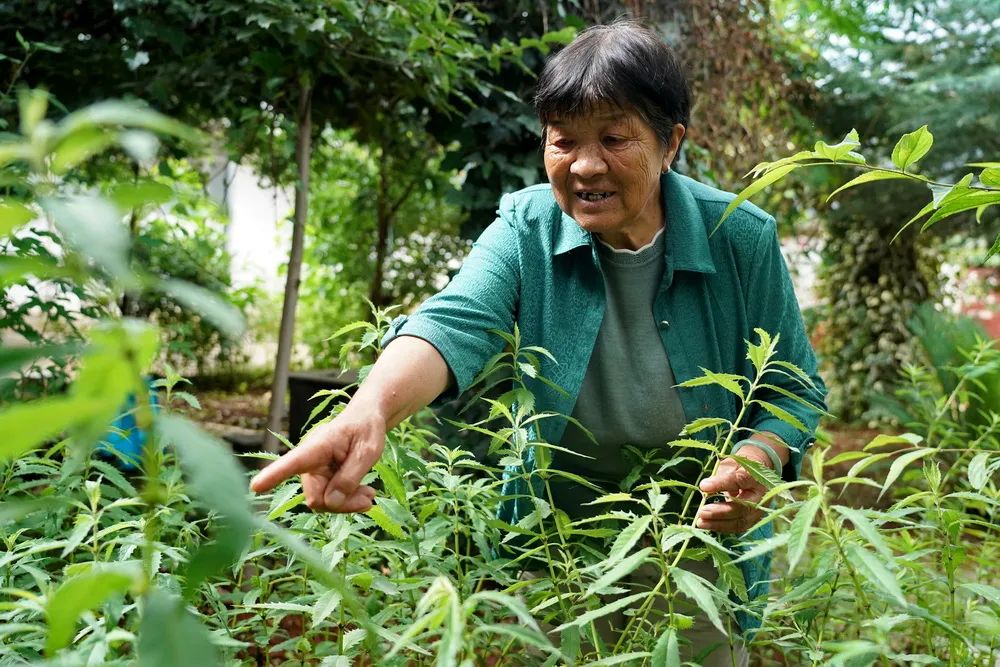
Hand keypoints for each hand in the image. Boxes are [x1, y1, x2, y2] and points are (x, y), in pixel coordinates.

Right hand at [249, 409, 385, 511]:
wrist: (367, 419)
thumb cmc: (366, 428)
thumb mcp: (367, 451)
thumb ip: (350, 477)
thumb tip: (330, 502)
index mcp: (316, 447)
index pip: (292, 463)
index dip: (274, 475)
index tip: (255, 486)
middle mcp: (309, 461)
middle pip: (317, 497)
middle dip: (342, 504)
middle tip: (369, 499)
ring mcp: (315, 471)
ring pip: (324, 502)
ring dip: (347, 503)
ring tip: (370, 495)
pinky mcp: (322, 479)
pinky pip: (330, 499)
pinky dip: (347, 501)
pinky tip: (364, 495)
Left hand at [695, 446, 772, 533]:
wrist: (757, 473)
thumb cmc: (740, 467)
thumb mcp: (730, 465)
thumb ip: (719, 476)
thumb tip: (705, 488)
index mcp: (755, 476)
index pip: (738, 480)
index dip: (720, 484)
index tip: (703, 486)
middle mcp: (762, 495)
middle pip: (742, 507)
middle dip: (719, 512)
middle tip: (701, 512)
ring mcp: (760, 509)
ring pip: (741, 521)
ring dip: (719, 524)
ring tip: (701, 522)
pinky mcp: (754, 519)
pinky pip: (739, 526)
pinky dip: (723, 527)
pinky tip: (709, 525)